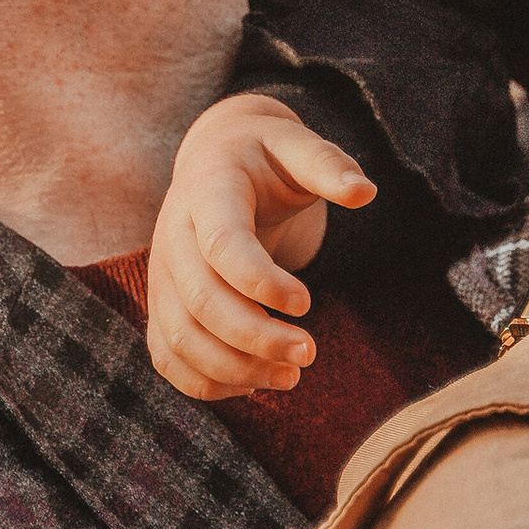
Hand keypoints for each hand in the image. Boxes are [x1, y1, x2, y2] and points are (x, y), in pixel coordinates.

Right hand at [145, 93, 375, 400]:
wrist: (216, 160)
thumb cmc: (266, 156)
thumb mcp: (297, 145)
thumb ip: (327, 166)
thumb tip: (366, 192)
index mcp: (207, 190)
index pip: (222, 245)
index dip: (260, 281)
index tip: (307, 303)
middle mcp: (173, 235)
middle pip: (200, 300)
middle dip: (254, 337)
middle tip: (309, 354)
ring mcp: (163, 273)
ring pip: (180, 336)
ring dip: (233, 367)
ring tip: (290, 377)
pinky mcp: (163, 303)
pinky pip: (168, 355)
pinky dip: (204, 381)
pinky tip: (254, 383)